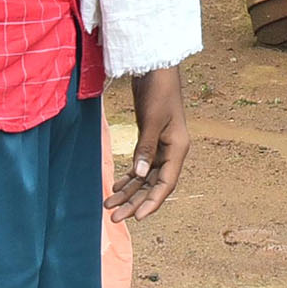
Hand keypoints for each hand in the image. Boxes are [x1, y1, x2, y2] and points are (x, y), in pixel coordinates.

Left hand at [110, 72, 190, 220]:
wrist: (157, 68)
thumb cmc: (158, 90)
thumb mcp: (152, 120)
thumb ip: (145, 148)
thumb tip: (139, 175)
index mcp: (178, 148)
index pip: (165, 184)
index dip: (152, 203)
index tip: (137, 219)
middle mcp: (171, 151)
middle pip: (153, 185)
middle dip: (134, 203)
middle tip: (114, 219)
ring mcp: (161, 146)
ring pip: (145, 178)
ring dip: (128, 192)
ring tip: (109, 206)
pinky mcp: (151, 139)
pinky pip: (141, 165)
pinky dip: (129, 177)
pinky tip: (116, 187)